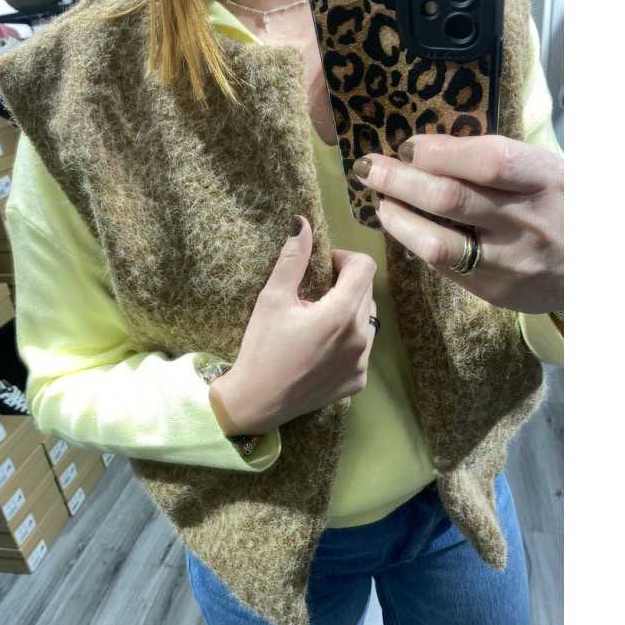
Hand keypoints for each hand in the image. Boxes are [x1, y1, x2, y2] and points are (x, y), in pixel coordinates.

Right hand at [210, 215, 377, 435]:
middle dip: (345, 284)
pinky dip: (348, 340)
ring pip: (367, 320)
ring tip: (317, 321)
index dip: (345, 259)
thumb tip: (302, 223)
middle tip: (314, 294)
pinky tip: (321, 347)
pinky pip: (363, 348)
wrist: (257, 401)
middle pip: (366, 292)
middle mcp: (360, 339)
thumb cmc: (261, 348)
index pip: (364, 267)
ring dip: (349, 311)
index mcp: (341, 315)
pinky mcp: (358, 381)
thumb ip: (293, 259)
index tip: (324, 267)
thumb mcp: (272, 299)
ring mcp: (362, 363)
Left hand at [353, 134, 562, 314]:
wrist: (590, 267)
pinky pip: (442, 267)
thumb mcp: (543, 171)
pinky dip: (415, 242)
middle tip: (369, 168)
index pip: (489, 161)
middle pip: (451, 199)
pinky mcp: (493, 290)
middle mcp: (527, 222)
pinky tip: (402, 226)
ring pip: (439, 244)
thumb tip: (426, 148)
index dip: (440, 152)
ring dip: (398, 220)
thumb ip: (494, 160)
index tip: (407, 145)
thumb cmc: (557, 205)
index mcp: (545, 179)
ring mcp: (509, 262)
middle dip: (400, 180)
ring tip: (381, 202)